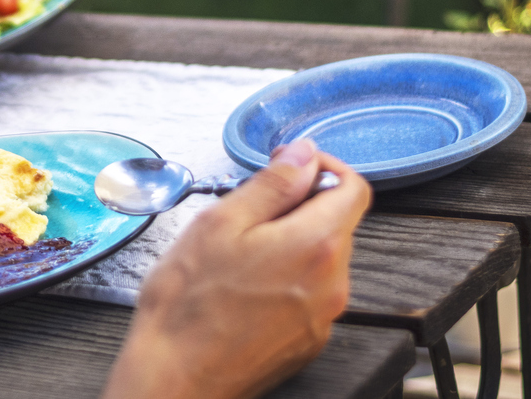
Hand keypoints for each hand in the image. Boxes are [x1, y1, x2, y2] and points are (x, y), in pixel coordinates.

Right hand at [101, 140, 371, 398]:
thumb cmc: (189, 303)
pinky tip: (241, 286)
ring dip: (288, 242)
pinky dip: (284, 277)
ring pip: (319, 257)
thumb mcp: (221, 222)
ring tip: (236, 252)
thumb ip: (271, 183)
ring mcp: (323, 316)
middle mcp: (332, 282)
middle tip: (245, 212)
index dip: (322, 167)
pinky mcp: (308, 340)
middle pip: (336, 222)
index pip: (353, 187)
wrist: (177, 377)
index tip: (288, 167)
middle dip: (297, 206)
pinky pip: (308, 291)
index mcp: (316, 244)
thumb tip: (304, 153)